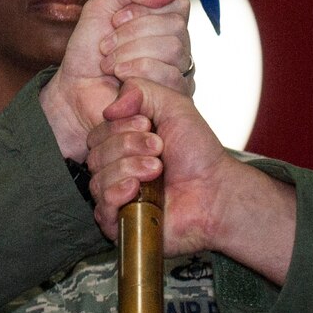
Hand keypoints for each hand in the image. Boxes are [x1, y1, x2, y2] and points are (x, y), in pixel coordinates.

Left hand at [41, 0, 189, 160]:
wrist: (75, 90)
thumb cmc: (88, 52)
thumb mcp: (101, 7)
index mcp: (164, 21)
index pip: (177, 2)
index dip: (143, 9)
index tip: (115, 21)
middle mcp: (178, 45)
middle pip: (175, 25)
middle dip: (131, 34)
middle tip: (107, 47)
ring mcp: (180, 71)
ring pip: (173, 48)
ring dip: (131, 54)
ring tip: (111, 65)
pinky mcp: (175, 97)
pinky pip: (171, 75)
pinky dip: (137, 73)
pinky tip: (122, 81)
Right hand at [87, 79, 298, 282]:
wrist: (216, 191)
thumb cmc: (198, 153)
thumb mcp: (173, 106)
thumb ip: (140, 91)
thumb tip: (108, 108)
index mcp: (123, 143)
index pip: (99, 132)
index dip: (121, 126)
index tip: (149, 126)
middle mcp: (117, 168)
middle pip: (95, 153)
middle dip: (128, 146)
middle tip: (159, 149)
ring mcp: (117, 196)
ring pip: (97, 178)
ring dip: (129, 168)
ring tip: (157, 170)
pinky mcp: (120, 222)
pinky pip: (101, 206)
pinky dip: (117, 193)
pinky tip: (136, 188)